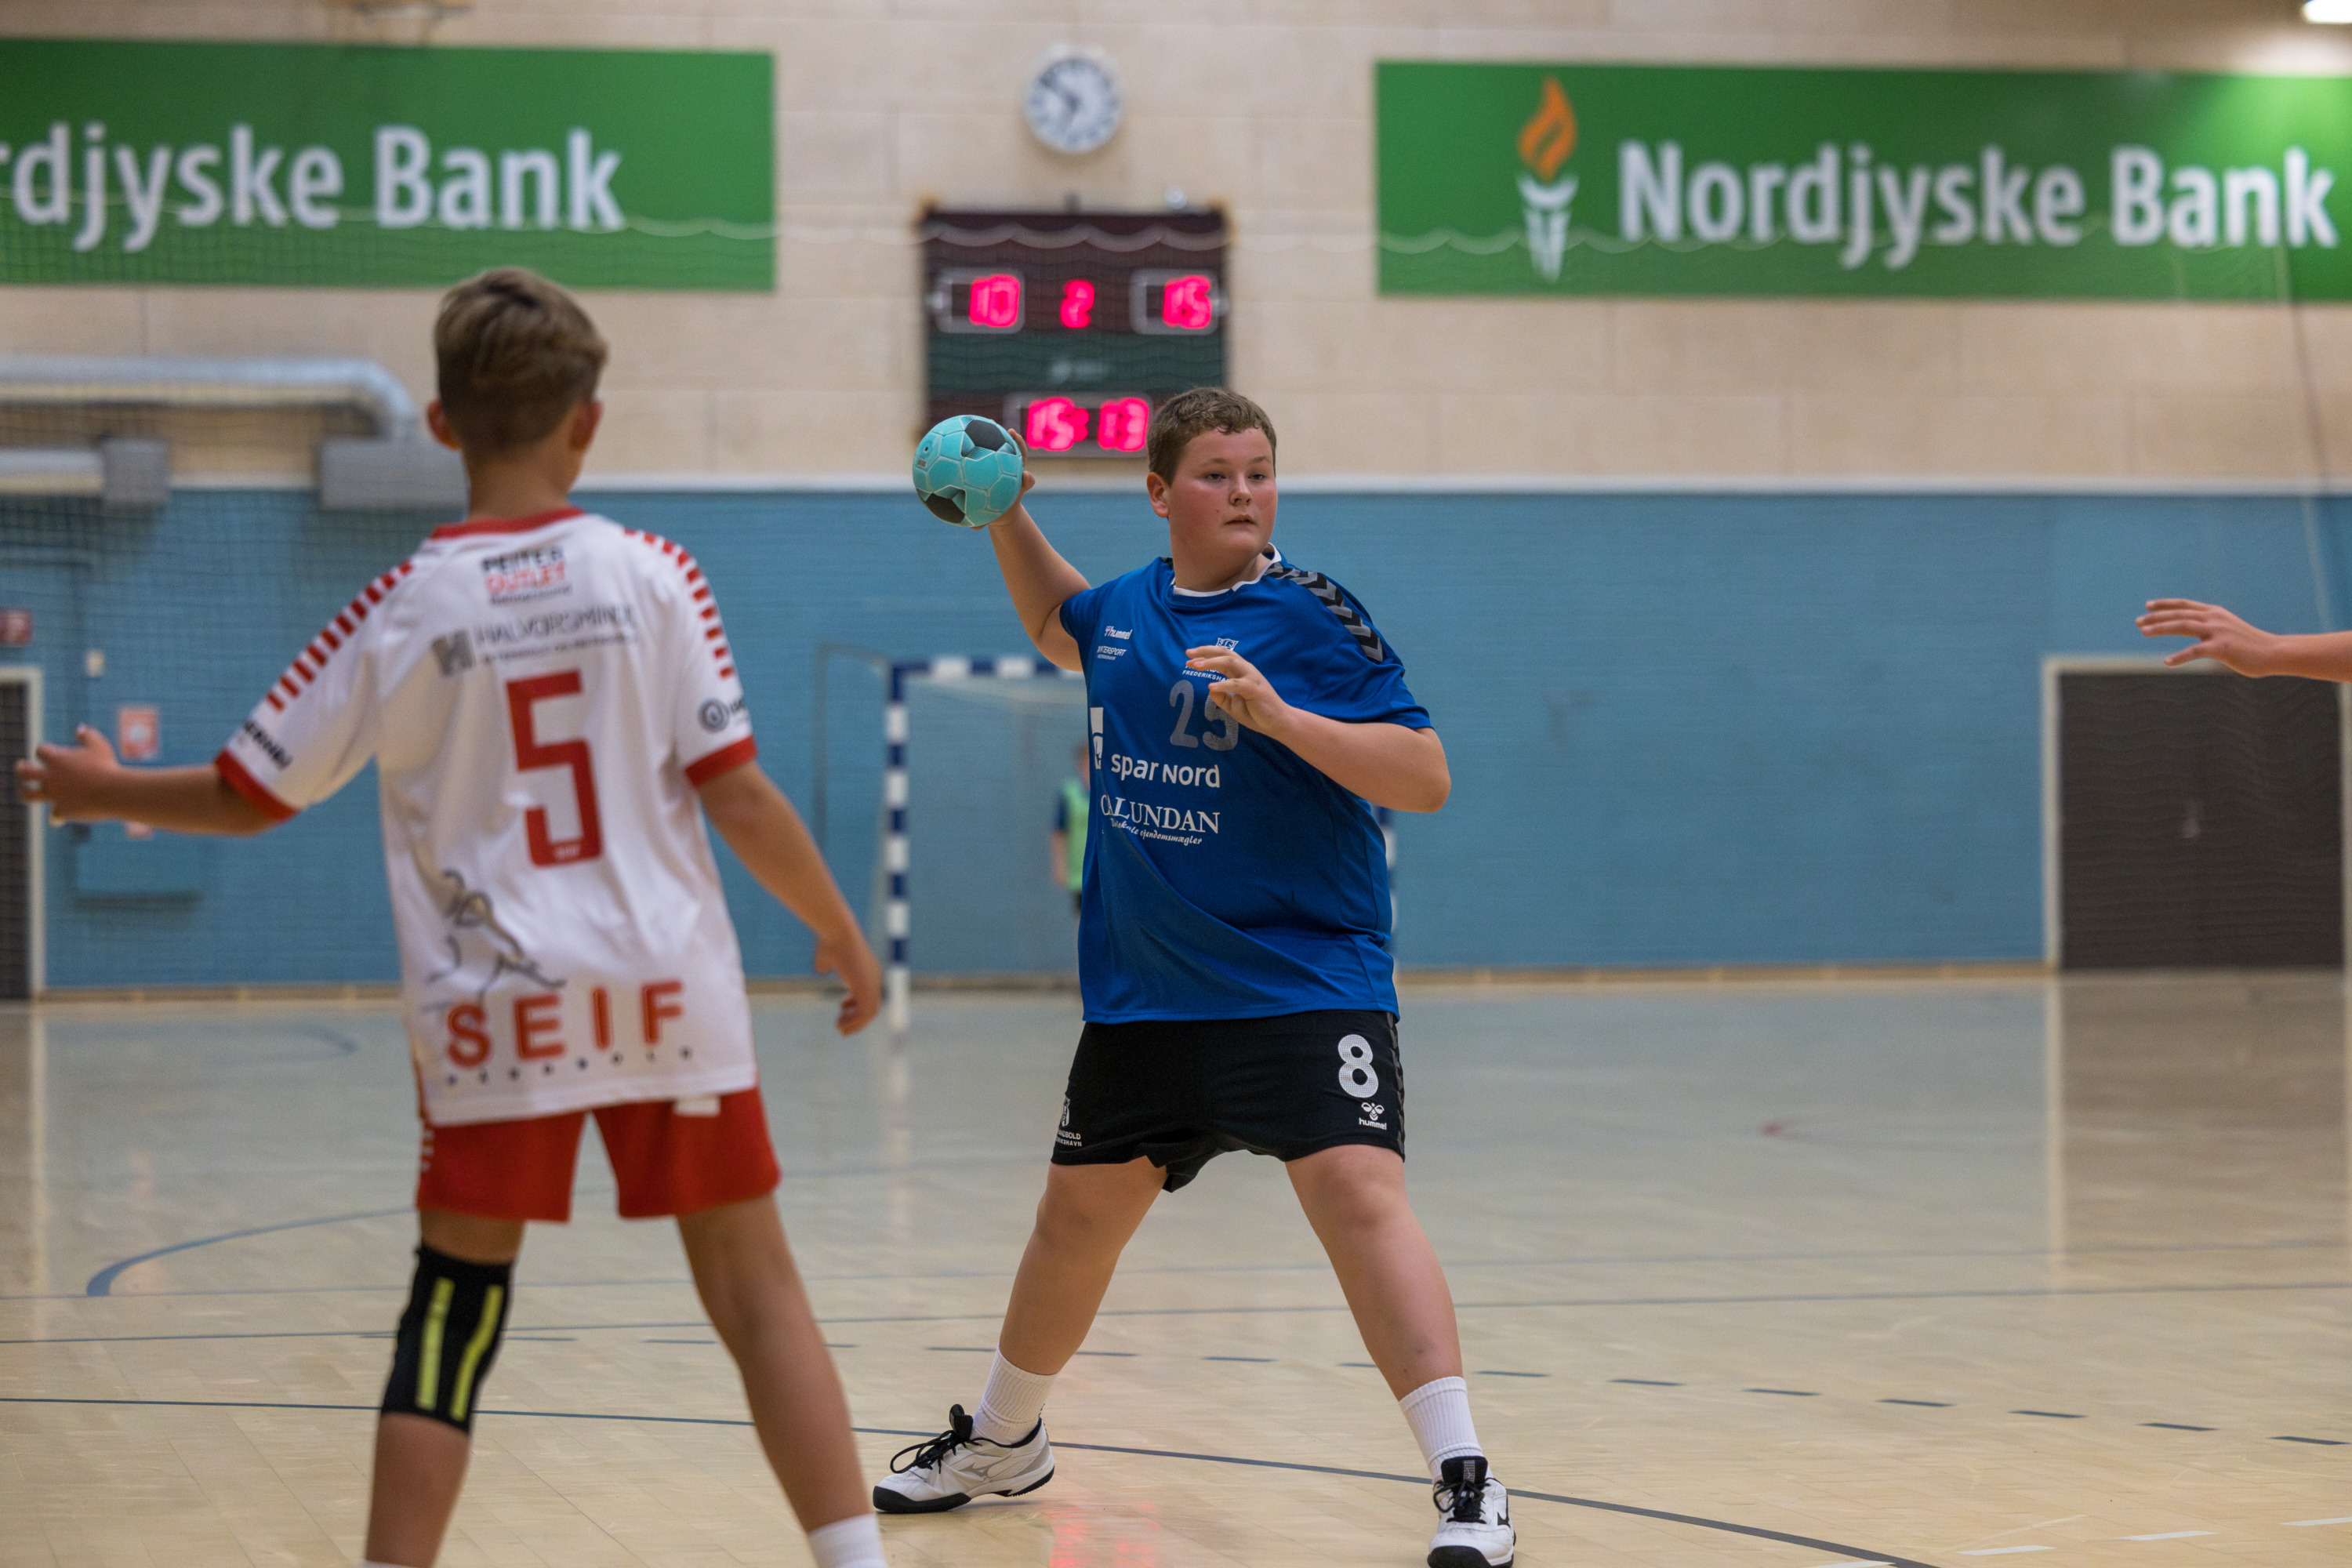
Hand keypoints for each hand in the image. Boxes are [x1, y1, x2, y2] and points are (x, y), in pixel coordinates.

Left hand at [14, 725, 121, 820]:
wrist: (113, 792)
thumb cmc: (106, 766)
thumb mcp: (100, 745)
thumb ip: (87, 735)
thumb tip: (79, 729)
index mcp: (57, 760)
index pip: (41, 751)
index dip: (45, 751)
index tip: (52, 752)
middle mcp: (50, 778)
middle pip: (25, 772)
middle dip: (21, 768)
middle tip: (22, 766)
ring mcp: (53, 795)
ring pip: (29, 795)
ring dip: (26, 793)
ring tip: (26, 792)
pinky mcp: (62, 811)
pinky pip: (54, 816)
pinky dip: (57, 816)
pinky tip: (59, 818)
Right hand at [814, 926, 883, 1035]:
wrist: (837, 931)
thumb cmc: (830, 940)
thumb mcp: (827, 955)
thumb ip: (827, 964)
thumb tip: (822, 969)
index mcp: (868, 970)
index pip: (868, 994)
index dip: (855, 1003)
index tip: (840, 1007)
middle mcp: (874, 977)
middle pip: (872, 1006)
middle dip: (857, 1017)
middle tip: (840, 1025)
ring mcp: (872, 983)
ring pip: (870, 1012)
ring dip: (855, 1024)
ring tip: (839, 1028)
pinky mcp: (867, 988)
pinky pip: (865, 1013)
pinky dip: (855, 1022)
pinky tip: (840, 1024)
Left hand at [1186, 646, 1290, 735]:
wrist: (1278, 723)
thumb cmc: (1257, 713)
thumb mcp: (1233, 706)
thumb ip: (1222, 697)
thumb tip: (1210, 689)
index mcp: (1240, 672)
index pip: (1221, 657)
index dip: (1204, 655)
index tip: (1188, 659)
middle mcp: (1245, 670)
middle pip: (1224, 654)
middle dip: (1205, 652)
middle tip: (1188, 654)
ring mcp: (1251, 678)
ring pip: (1230, 663)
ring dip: (1211, 663)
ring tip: (1196, 666)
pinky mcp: (1255, 689)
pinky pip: (1237, 684)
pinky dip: (1224, 684)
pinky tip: (1211, 686)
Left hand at [2135, 599, 2280, 673]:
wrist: (2273, 652)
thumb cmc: (2249, 644)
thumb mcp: (2227, 629)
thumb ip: (2211, 626)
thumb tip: (2196, 628)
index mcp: (2215, 613)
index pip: (2185, 605)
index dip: (2166, 604)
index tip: (2147, 606)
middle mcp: (2214, 618)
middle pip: (2179, 614)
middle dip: (2156, 617)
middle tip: (2138, 622)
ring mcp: (2218, 631)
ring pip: (2184, 626)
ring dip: (2161, 628)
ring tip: (2144, 632)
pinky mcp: (2222, 647)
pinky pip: (2196, 651)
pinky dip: (2180, 656)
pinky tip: (2167, 662)